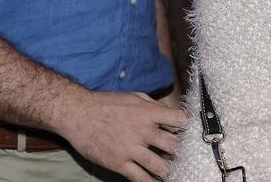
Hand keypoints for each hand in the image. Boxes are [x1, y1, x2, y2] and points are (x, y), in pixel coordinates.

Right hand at [55, 89, 186, 181]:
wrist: (78, 114)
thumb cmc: (106, 103)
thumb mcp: (135, 97)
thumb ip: (154, 106)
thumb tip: (170, 114)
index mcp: (149, 113)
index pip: (180, 120)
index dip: (188, 126)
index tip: (192, 132)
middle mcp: (143, 131)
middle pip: (174, 146)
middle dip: (182, 152)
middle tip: (187, 156)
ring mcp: (131, 149)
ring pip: (160, 166)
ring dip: (169, 169)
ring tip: (174, 171)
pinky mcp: (119, 163)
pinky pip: (140, 177)